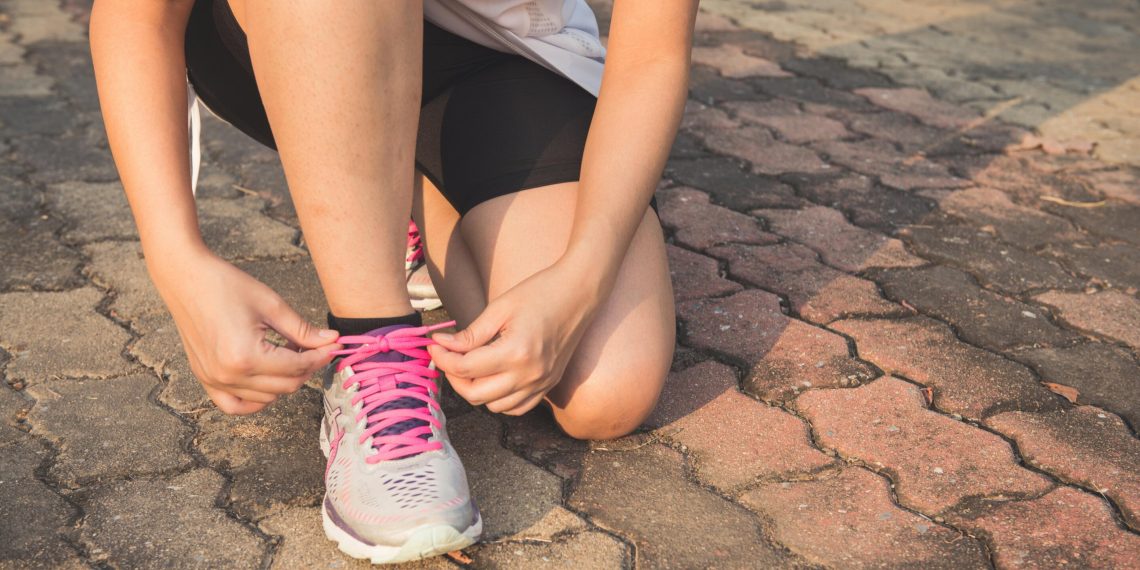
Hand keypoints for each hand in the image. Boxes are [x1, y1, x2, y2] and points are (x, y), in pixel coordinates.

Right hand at [150, 248, 340, 414]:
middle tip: (314, 346)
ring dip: (285, 380)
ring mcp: (214, 380)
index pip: (297, 367)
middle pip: (286, 386)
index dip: (321, 356)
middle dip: (307, 368)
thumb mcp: (272, 305)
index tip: (334, 346)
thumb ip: (303, 330)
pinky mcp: (205, 379)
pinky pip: (235, 405)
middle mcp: (228, 375)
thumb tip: (332, 341)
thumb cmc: (226, 285)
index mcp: (246, 356)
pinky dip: (256, 399)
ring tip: (287, 352)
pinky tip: (267, 380)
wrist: (186, 278)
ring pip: (266, 397)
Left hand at [428, 261, 601, 415]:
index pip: (465, 368)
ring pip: (494, 407)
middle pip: (476, 394)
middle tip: (447, 356)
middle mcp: (530, 375)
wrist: (580, 293)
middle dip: (454, 377)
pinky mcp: (548, 386)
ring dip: (475, 390)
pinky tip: (492, 378)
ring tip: (469, 366)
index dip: (443, 358)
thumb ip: (471, 334)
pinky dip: (499, 400)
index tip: (434, 345)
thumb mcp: (500, 308)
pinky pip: (516, 408)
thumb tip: (442, 345)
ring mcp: (541, 384)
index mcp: (516, 353)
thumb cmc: (540, 293)